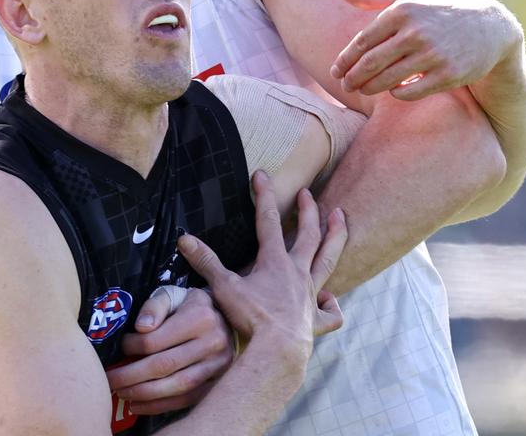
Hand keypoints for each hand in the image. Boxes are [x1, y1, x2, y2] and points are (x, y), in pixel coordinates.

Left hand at [107, 287, 233, 414]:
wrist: (224, 318)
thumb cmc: (189, 306)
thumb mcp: (172, 295)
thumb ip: (155, 305)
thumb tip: (141, 327)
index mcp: (199, 317)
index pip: (156, 339)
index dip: (133, 347)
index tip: (121, 348)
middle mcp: (213, 342)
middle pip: (165, 365)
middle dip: (132, 376)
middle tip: (110, 380)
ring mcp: (218, 365)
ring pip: (176, 386)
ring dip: (144, 394)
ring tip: (122, 393)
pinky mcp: (218, 382)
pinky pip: (187, 399)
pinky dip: (160, 405)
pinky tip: (139, 405)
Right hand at [178, 172, 346, 352]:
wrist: (277, 351)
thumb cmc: (251, 319)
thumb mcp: (223, 287)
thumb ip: (206, 262)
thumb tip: (184, 239)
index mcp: (274, 262)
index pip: (268, 220)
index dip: (264, 195)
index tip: (262, 174)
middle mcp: (297, 273)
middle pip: (307, 234)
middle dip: (307, 210)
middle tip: (307, 193)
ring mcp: (310, 295)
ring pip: (328, 260)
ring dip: (336, 236)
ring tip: (341, 217)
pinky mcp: (315, 320)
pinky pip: (330, 312)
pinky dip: (332, 305)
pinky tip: (330, 300)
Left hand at [329, 0, 519, 100]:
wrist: (489, 27)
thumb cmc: (438, 9)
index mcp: (401, 10)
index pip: (362, 42)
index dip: (345, 60)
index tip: (335, 71)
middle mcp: (415, 31)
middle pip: (371, 63)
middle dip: (353, 78)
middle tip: (345, 86)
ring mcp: (432, 54)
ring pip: (387, 80)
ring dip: (369, 88)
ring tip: (361, 90)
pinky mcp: (447, 75)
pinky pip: (410, 92)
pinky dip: (396, 94)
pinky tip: (392, 91)